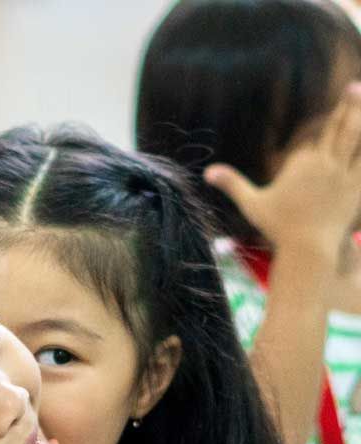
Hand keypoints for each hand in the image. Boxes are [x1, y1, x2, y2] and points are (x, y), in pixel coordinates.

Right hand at [204, 82, 360, 258]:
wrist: (307, 249)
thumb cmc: (278, 228)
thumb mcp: (252, 204)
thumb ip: (233, 184)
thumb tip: (207, 172)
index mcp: (300, 162)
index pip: (311, 141)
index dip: (316, 137)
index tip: (318, 126)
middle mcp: (323, 162)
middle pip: (338, 128)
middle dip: (347, 105)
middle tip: (355, 86)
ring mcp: (342, 173)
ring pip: (355, 137)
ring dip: (359, 116)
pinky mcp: (357, 186)